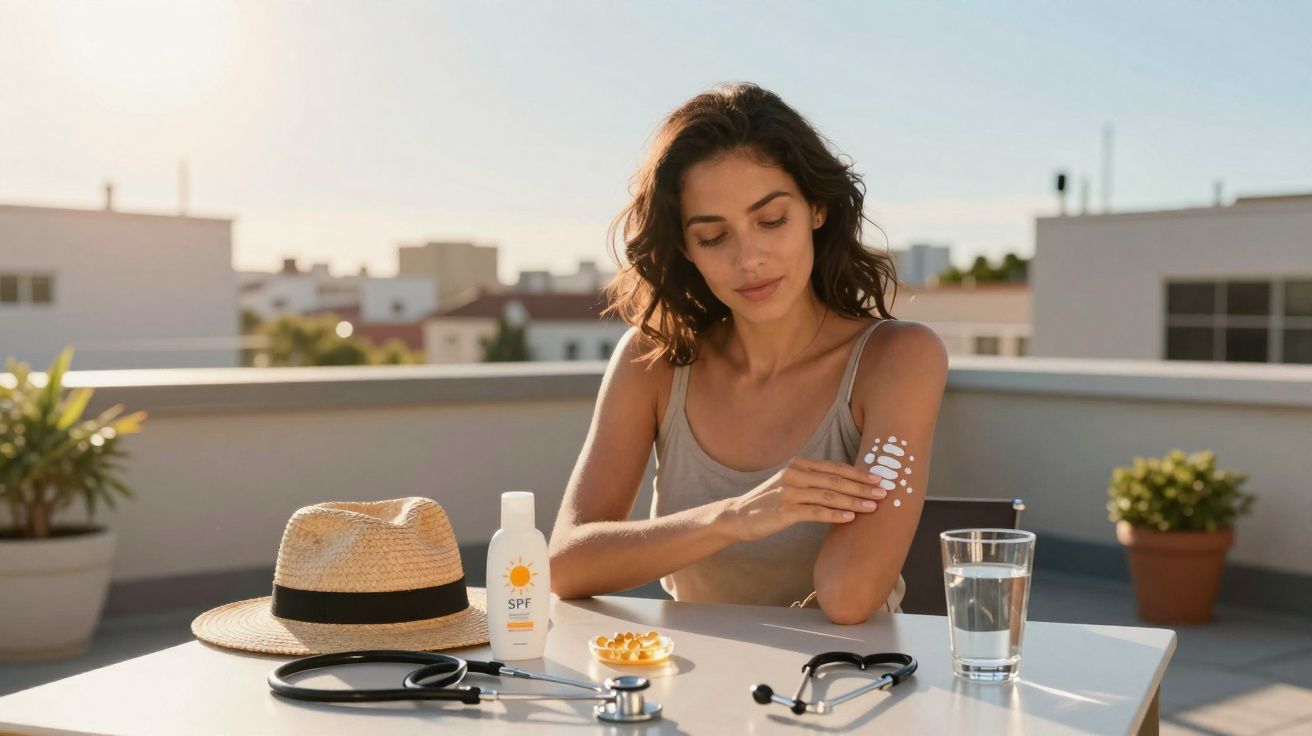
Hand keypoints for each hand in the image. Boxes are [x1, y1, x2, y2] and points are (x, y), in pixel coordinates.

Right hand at [718, 457, 887, 542]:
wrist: (737, 516)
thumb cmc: (768, 503)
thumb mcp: (790, 484)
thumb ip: (813, 481)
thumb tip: (846, 485)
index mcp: (799, 465)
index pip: (835, 468)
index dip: (859, 473)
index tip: (880, 479)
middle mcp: (794, 474)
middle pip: (836, 480)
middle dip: (863, 486)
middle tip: (884, 492)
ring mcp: (789, 492)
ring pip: (829, 496)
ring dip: (854, 501)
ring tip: (873, 507)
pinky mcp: (784, 511)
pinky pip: (815, 512)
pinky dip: (835, 514)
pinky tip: (850, 518)